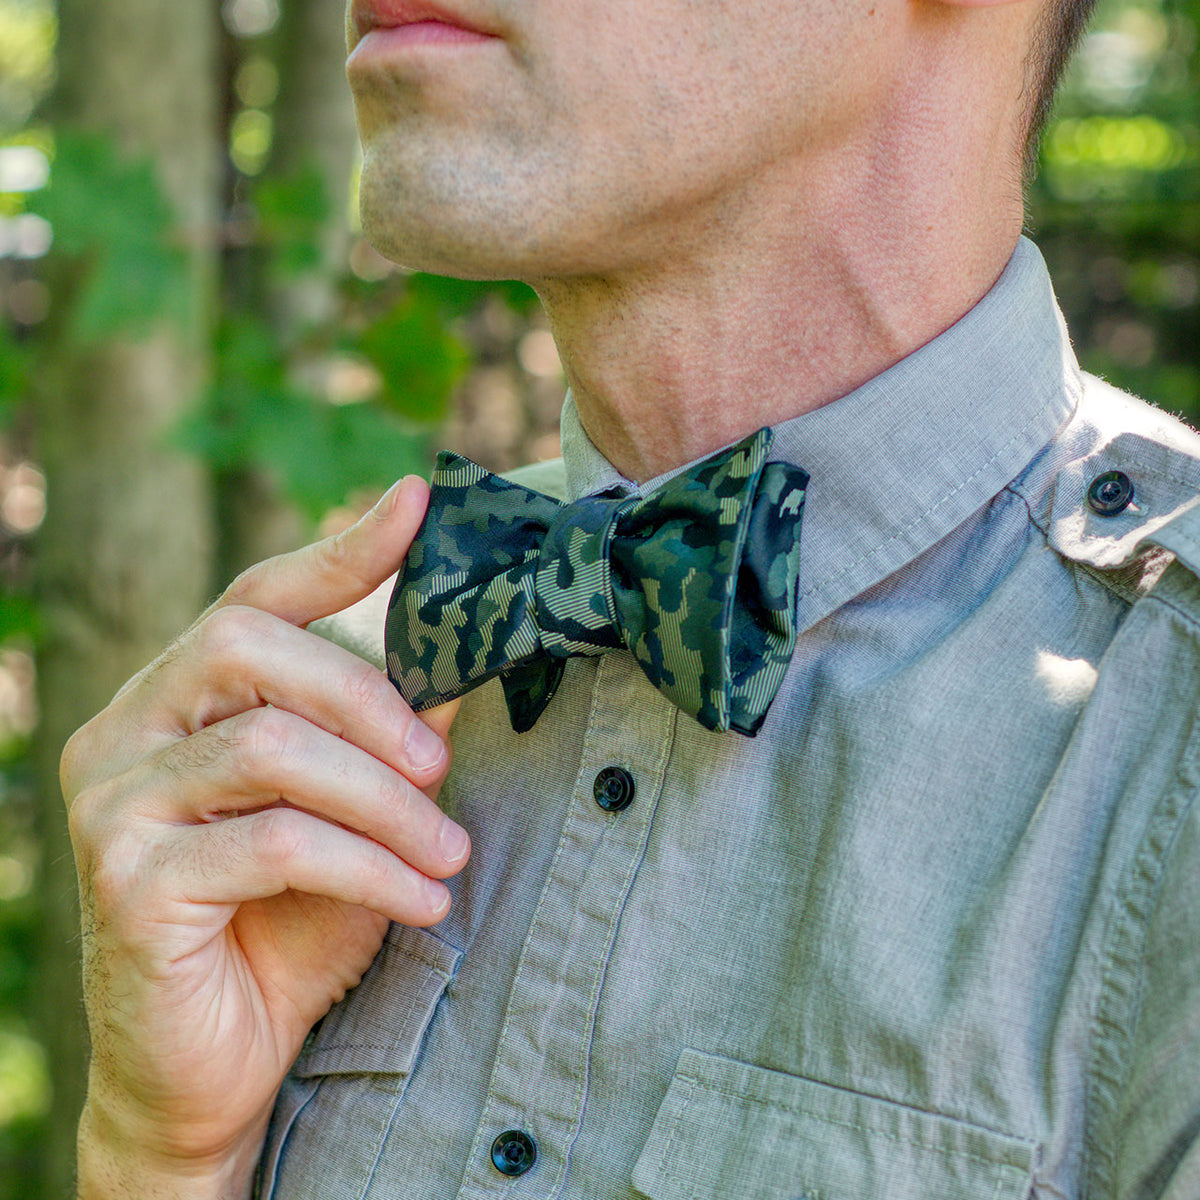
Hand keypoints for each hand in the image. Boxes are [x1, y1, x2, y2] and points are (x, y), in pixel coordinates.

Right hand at [62, 476, 465, 1198]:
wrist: (218, 1062)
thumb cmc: (289, 925)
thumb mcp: (351, 817)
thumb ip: (383, 744)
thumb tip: (460, 677)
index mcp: (176, 697)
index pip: (254, 597)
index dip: (340, 550)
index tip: (420, 504)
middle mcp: (125, 728)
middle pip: (250, 648)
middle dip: (370, 700)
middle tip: (442, 767)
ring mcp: (112, 801)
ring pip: (269, 747)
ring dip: (386, 800)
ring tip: (451, 853)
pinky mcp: (125, 878)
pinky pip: (275, 842)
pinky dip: (370, 867)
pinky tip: (426, 901)